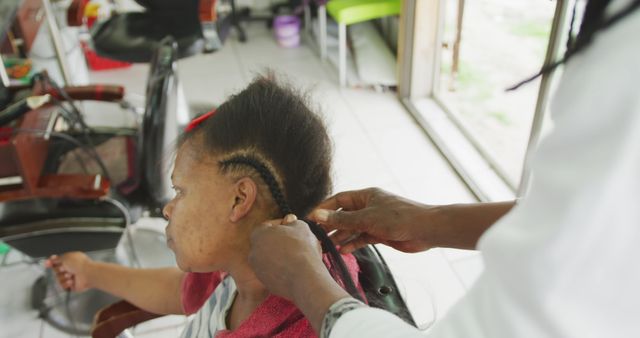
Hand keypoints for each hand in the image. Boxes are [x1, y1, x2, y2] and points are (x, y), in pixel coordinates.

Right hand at [44, 252, 92, 291]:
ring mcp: (71, 277)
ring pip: (59, 279)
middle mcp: (71, 268)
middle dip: (59, 270)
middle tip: (64, 269)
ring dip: (63, 277)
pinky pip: (63, 286)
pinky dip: (66, 283)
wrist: (87, 274)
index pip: (58, 261)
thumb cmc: (80, 264)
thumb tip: (51, 259)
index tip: (47, 263)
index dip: (51, 263)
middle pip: (56, 271)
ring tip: (70, 275)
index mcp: (71, 260)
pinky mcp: (72, 285)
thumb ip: (57, 259)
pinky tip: (71, 281)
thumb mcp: (65, 257)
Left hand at [248, 214, 324, 298]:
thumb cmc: (302, 248)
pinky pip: (273, 272)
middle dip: (279, 241)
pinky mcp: (265, 282)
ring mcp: (257, 269)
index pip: (268, 226)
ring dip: (280, 256)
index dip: (281, 225)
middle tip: (295, 242)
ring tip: (297, 257)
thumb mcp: (301, 227)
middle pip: (267, 243)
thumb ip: (292, 222)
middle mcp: (253, 251)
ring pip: (269, 259)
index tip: (292, 228)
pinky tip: (294, 269)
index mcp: (258, 234)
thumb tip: (289, 221)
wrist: (304, 278)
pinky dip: (281, 270)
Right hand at [308, 188, 435, 252]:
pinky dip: (352, 244)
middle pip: (343, 215)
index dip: (323, 209)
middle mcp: (368, 207)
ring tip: (325, 247)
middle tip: (315, 236)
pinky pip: (361, 238)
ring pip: (351, 228)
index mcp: (365, 196)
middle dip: (329, 225)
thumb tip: (318, 215)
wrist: (425, 230)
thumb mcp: (366, 218)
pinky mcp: (380, 234)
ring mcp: (374, 220)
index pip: (338, 200)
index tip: (309, 219)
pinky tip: (342, 250)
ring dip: (340, 236)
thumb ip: (342, 219)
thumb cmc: (399, 217)